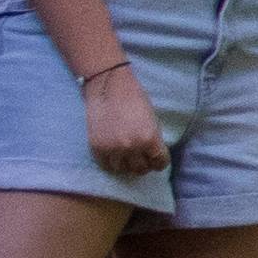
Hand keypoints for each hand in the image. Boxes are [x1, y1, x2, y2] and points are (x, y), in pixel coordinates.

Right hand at [78, 59, 172, 176]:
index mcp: (150, 139)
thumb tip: (153, 154)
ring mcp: (113, 149)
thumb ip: (153, 139)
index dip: (160, 162)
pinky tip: (115, 158)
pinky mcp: (97, 148)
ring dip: (127, 166)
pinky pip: (106, 166)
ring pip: (123, 170)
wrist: (109, 87)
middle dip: (144, 165)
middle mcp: (132, 147)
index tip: (157, 160)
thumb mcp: (152, 121)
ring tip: (128, 160)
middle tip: (143, 160)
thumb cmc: (135, 99)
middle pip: (141, 169)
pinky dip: (112, 164)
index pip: (160, 162)